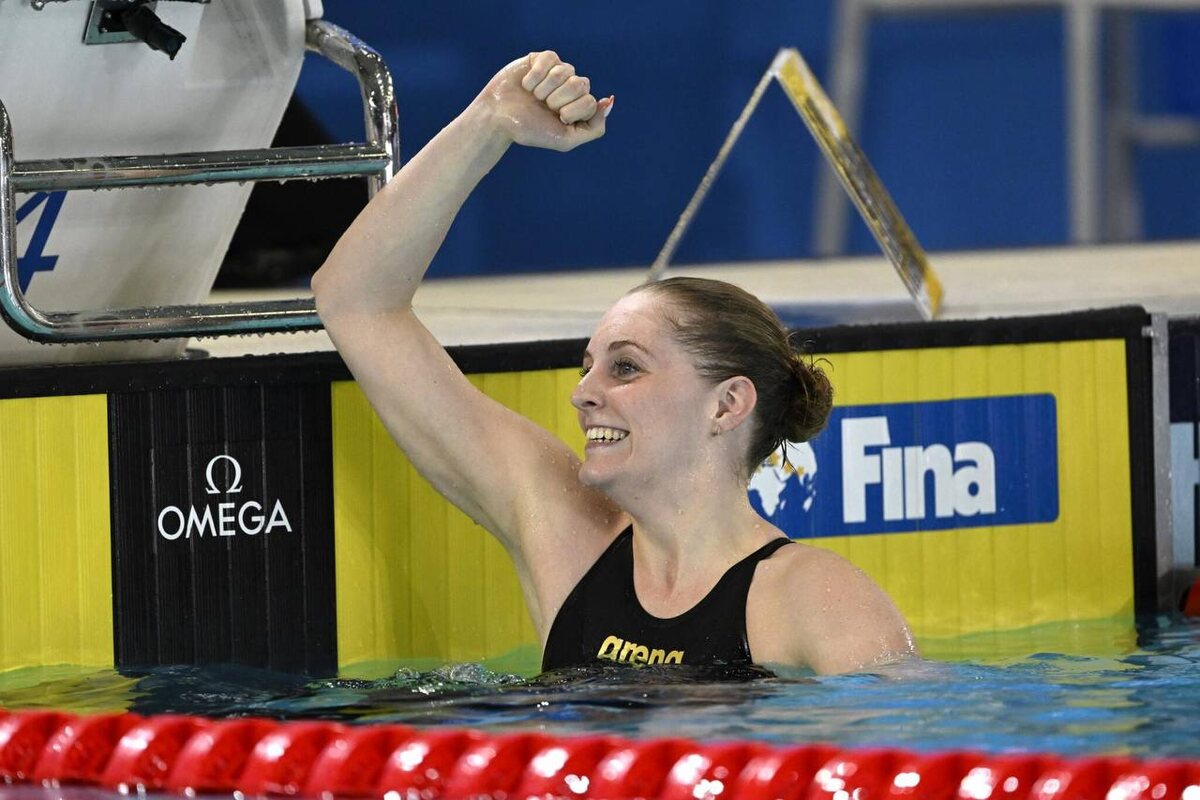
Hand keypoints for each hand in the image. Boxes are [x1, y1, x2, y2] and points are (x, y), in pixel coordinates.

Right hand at [479, 51, 613, 151]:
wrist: (498, 119)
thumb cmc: (531, 130)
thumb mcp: (566, 140)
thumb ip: (594, 128)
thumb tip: (609, 101)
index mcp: (580, 105)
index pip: (590, 101)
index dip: (571, 111)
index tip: (557, 118)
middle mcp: (572, 86)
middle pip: (580, 84)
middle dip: (558, 99)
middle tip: (543, 107)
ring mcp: (557, 71)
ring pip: (564, 71)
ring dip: (545, 89)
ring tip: (533, 97)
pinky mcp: (541, 59)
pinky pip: (549, 59)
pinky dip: (535, 75)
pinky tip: (526, 85)